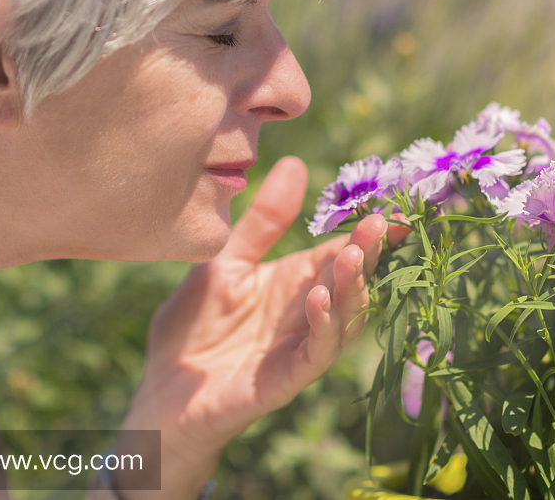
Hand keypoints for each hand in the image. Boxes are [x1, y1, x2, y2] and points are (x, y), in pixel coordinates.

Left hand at [118, 156, 405, 498]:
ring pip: (342, 318)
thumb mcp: (225, 262)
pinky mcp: (282, 380)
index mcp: (294, 283)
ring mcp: (297, 348)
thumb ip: (261, 221)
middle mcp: (305, 315)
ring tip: (352, 255)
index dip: (366, 232)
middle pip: (349, 282)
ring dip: (351, 288)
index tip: (392, 206)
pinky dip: (322, 327)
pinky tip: (316, 299)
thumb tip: (293, 162)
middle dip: (366, 253)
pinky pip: (313, 354)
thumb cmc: (193, 328)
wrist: (161, 392)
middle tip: (380, 223)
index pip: (339, 252)